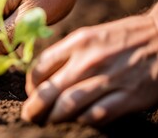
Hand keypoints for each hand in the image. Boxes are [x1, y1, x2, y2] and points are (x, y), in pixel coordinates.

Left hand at [22, 9, 157, 125]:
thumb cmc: (122, 37)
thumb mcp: (90, 35)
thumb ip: (66, 53)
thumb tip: (43, 76)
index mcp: (78, 42)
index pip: (41, 67)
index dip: (30, 84)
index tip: (31, 92)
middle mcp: (89, 60)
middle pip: (49, 90)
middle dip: (34, 107)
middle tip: (29, 115)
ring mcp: (109, 79)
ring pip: (68, 106)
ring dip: (54, 118)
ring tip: (48, 122)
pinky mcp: (128, 96)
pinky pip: (96, 115)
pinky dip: (83, 120)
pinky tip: (78, 120)